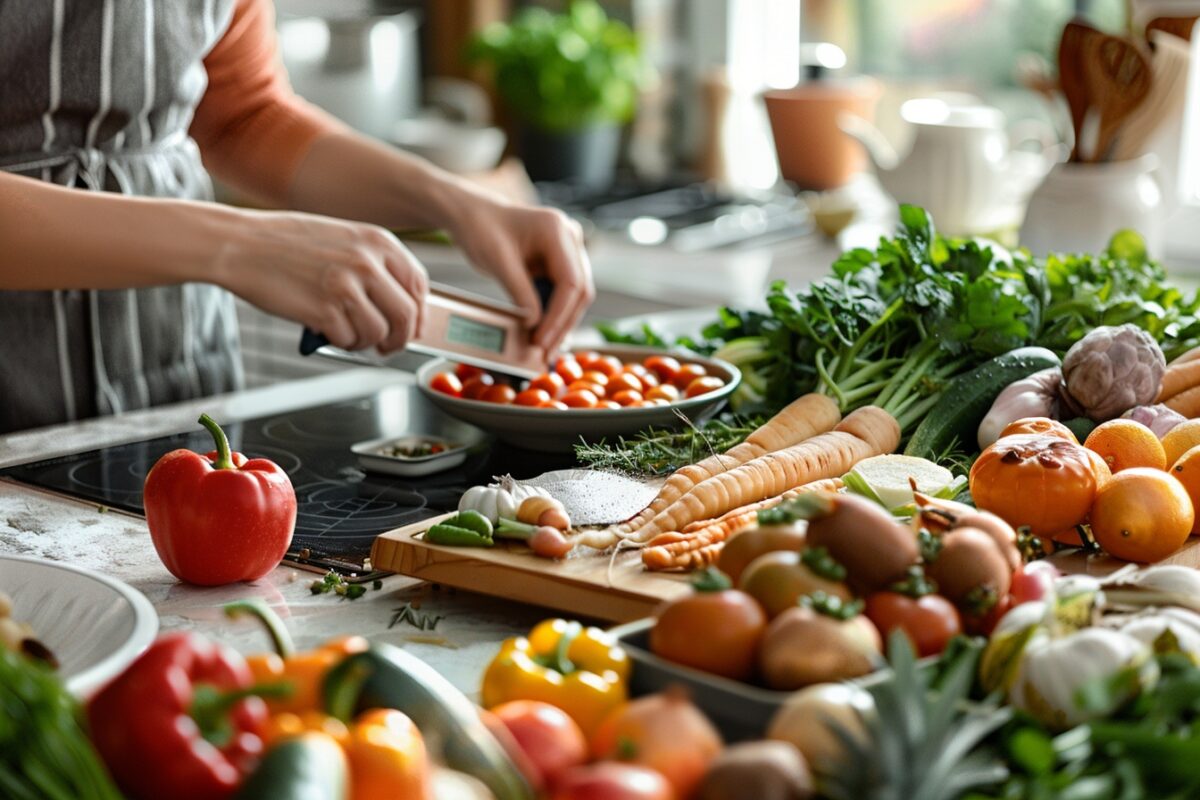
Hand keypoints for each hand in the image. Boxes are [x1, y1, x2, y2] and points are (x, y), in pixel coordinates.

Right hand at [216, 209, 428, 352]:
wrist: (240, 244)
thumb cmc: (287, 243)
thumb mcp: (343, 239)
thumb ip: (374, 265)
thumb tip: (401, 304)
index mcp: (377, 241)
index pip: (418, 284)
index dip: (419, 312)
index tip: (413, 325)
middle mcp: (367, 262)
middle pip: (407, 315)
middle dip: (401, 338)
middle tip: (388, 345)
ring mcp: (347, 287)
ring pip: (380, 333)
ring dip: (367, 343)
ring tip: (350, 336)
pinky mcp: (324, 311)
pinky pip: (349, 341)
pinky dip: (342, 343)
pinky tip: (328, 332)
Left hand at [448, 196, 593, 353]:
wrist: (472, 216)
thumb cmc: (481, 229)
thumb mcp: (498, 262)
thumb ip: (520, 294)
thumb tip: (536, 325)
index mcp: (557, 230)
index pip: (571, 282)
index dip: (559, 316)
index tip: (542, 340)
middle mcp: (569, 239)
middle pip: (579, 291)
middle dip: (562, 324)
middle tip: (545, 351)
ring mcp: (567, 250)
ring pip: (574, 296)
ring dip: (560, 322)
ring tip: (543, 347)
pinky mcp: (558, 262)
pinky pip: (562, 293)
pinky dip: (552, 313)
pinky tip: (542, 332)